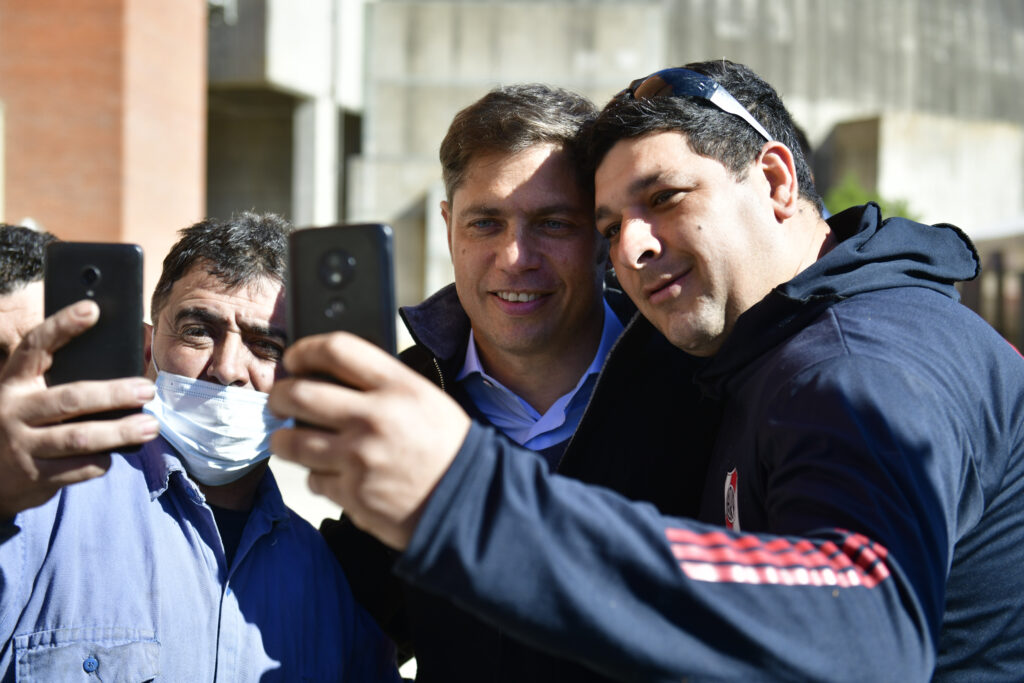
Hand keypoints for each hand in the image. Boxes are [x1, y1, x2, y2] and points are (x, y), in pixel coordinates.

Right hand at [0, 301, 159, 518]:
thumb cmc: (23, 424)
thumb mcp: (29, 398)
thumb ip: (61, 382)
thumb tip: (125, 367)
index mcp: (13, 382)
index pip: (35, 347)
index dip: (62, 325)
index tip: (92, 308)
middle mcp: (13, 411)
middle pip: (70, 398)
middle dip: (114, 394)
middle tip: (147, 389)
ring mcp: (21, 446)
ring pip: (80, 438)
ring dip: (121, 432)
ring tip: (151, 426)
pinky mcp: (35, 476)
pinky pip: (80, 467)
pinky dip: (103, 460)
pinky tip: (117, 452)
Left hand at [269, 332, 470, 549]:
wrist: (471, 502)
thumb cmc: (447, 448)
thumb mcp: (424, 399)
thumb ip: (379, 385)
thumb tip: (326, 377)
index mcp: (397, 386)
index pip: (335, 350)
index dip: (304, 350)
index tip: (294, 359)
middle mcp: (374, 417)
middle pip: (298, 393)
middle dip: (278, 396)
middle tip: (278, 401)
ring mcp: (359, 458)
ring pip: (291, 442)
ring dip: (285, 440)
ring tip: (292, 440)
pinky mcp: (352, 494)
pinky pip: (313, 479)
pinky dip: (319, 477)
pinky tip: (337, 474)